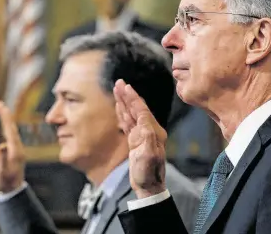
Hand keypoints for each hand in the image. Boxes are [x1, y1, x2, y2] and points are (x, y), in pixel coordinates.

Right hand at [0, 101, 25, 192]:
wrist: (14, 189)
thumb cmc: (7, 181)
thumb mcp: (3, 171)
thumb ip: (3, 159)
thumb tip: (1, 145)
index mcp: (15, 150)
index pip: (10, 130)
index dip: (5, 118)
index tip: (1, 107)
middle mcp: (17, 147)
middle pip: (11, 128)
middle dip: (6, 115)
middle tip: (1, 104)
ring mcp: (16, 149)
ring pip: (11, 131)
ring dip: (7, 120)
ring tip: (3, 110)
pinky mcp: (13, 152)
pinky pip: (10, 136)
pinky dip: (7, 127)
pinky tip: (6, 125)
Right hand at [113, 79, 166, 198]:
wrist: (148, 186)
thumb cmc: (149, 174)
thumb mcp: (149, 158)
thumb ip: (148, 140)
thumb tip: (144, 125)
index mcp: (153, 132)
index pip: (141, 110)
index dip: (133, 98)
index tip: (125, 87)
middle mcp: (149, 130)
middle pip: (136, 108)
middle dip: (127, 95)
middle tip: (119, 83)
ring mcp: (142, 135)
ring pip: (131, 114)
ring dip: (124, 101)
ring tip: (117, 89)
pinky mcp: (136, 140)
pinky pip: (128, 123)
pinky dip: (122, 113)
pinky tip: (119, 106)